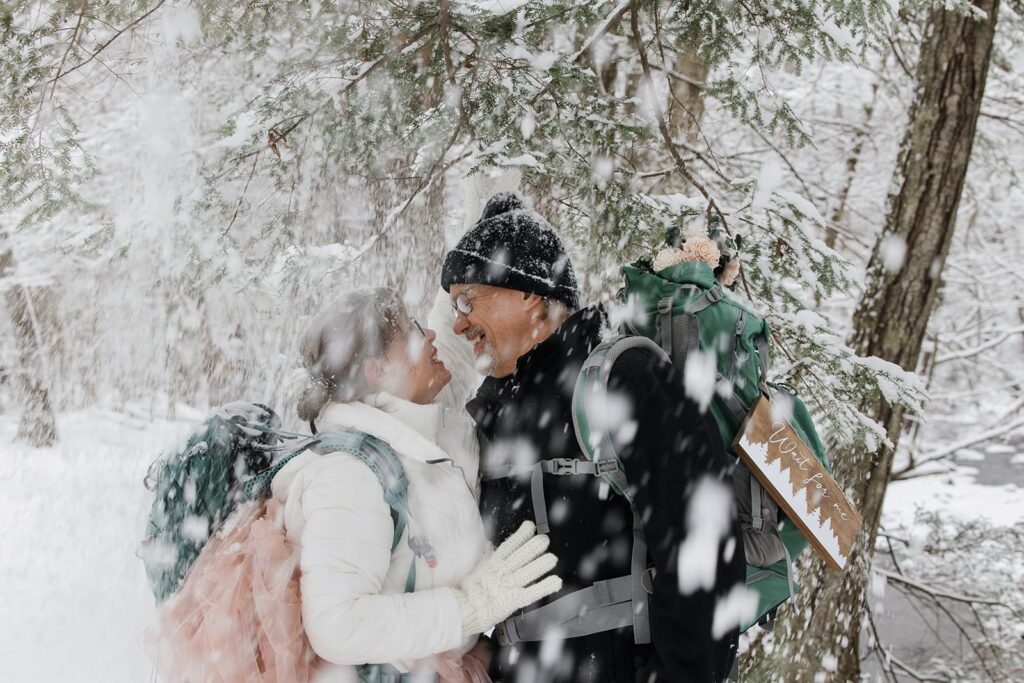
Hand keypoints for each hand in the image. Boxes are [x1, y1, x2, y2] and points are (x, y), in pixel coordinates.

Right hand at [455, 521, 561, 635]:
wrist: (462, 611)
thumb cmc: (468, 593)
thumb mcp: (476, 570)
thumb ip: (486, 557)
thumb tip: (489, 545)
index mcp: (492, 565)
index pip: (508, 546)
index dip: (520, 536)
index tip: (530, 526)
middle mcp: (501, 573)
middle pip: (520, 557)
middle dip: (533, 547)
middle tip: (544, 540)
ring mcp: (507, 587)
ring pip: (527, 573)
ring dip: (540, 565)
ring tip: (552, 558)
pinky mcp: (512, 601)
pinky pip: (531, 593)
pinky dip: (543, 587)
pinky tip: (555, 581)